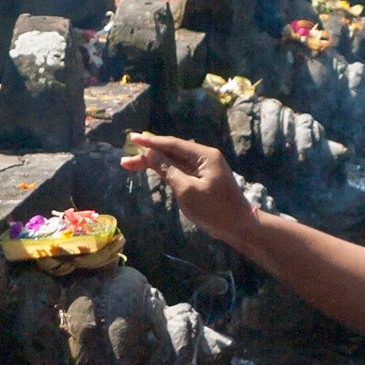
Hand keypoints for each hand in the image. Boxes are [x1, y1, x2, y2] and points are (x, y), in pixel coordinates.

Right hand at [123, 134, 256, 245]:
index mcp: (204, 155)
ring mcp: (205, 168)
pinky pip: (181, 170)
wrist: (239, 226)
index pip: (172, 144)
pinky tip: (153, 170)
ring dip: (154, 163)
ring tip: (131, 165)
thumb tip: (151, 154)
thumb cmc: (215, 210)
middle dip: (148, 155)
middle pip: (171, 151)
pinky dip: (166, 170)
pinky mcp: (204, 179)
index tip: (131, 138)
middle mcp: (205, 157)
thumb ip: (167, 170)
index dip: (150, 142)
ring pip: (174, 161)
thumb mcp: (187, 190)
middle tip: (125, 161)